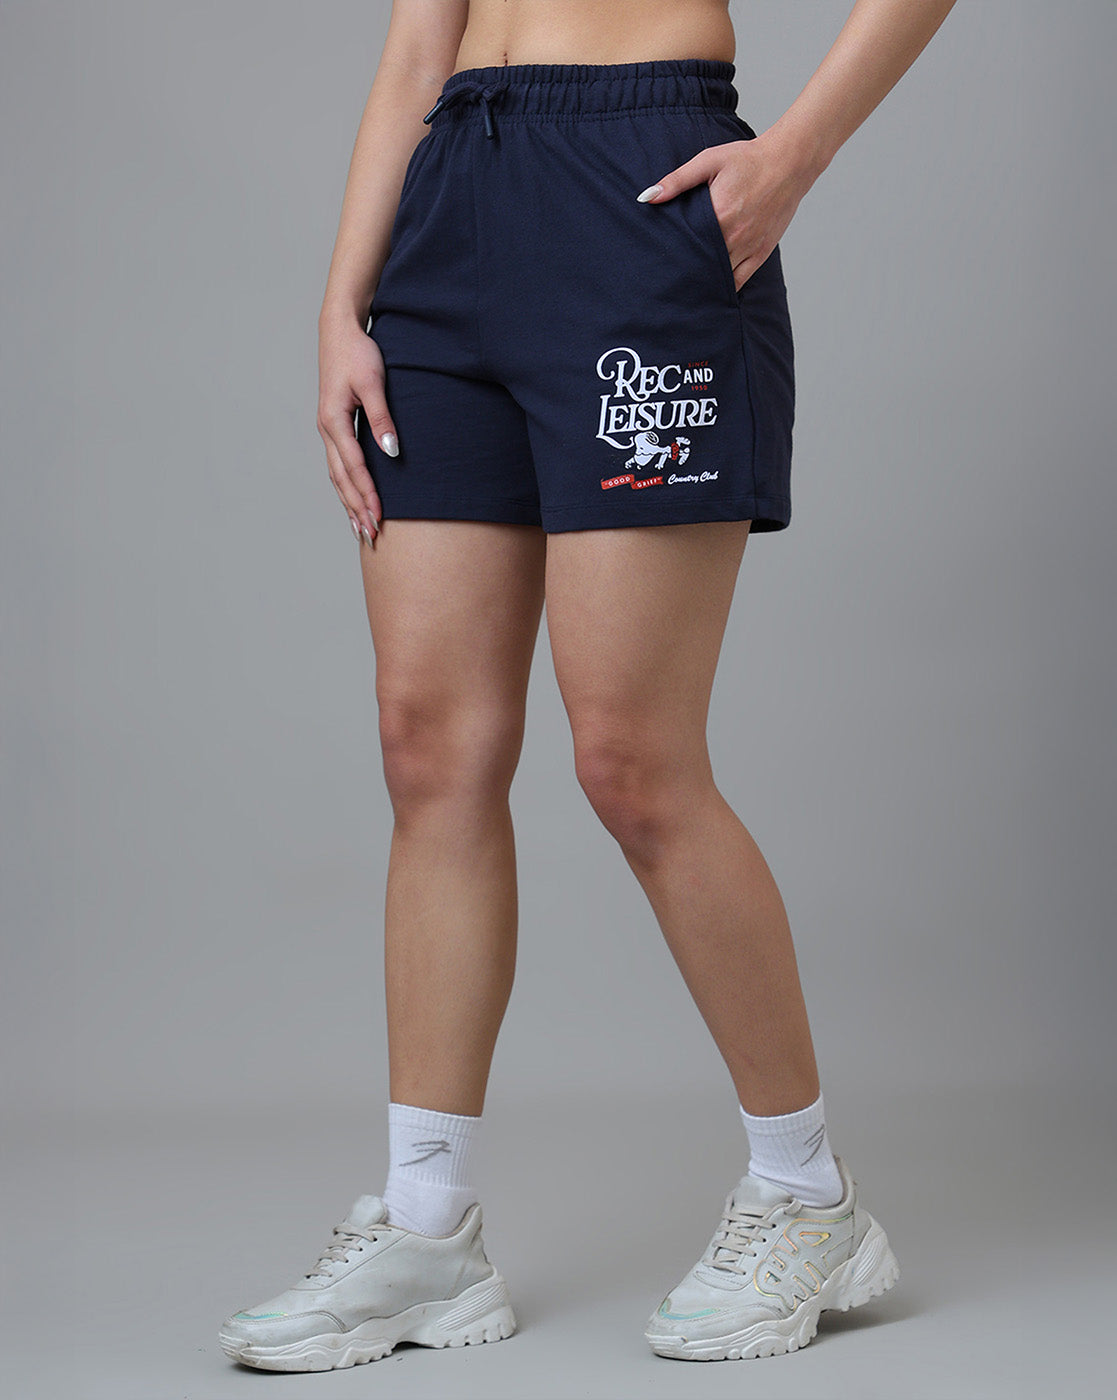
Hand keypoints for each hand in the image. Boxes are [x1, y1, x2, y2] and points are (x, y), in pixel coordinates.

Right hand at [317, 312, 397, 544]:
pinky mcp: (334, 426)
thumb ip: (382, 419)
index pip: (354, 468)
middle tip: (370, 536)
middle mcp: (327, 429)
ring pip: (337, 476)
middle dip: (356, 508)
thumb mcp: (373, 383)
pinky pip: (338, 465)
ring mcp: (328, 429)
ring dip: (349, 503)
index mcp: (334, 421)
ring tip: (360, 528)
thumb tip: (392, 451)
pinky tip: (354, 500)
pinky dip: (346, 486)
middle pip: (341, 479)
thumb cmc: (358, 353)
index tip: (379, 518)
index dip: (367, 495)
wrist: (339, 330)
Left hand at [638, 131, 816, 291]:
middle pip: (700, 265)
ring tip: (683, 288)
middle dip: (683, 272)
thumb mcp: (709, 161)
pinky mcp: (761, 253)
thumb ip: (677, 180)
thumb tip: (647, 197)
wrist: (788, 162)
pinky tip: (710, 290)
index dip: (670, 256)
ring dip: (702, 282)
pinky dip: (724, 287)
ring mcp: (748, 247)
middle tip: (665, 280)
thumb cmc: (748, 159)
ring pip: (719, 277)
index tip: (656, 263)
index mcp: (718, 215)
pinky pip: (739, 280)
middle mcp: (733, 236)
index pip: (685, 246)